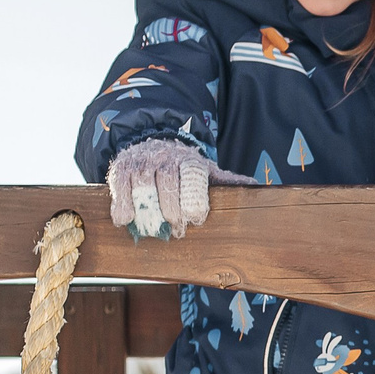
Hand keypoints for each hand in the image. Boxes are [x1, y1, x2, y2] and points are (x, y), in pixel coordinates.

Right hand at [105, 138, 245, 240]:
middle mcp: (165, 158)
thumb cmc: (183, 167)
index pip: (193, 175)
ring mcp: (141, 162)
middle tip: (176, 227)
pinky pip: (119, 186)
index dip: (194, 196)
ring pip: (141, 183)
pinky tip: (124, 220)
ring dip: (145, 208)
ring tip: (152, 229)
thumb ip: (226, 180)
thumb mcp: (207, 171)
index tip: (196, 216)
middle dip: (170, 206)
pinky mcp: (120, 168)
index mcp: (190, 161)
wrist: (152, 145)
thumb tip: (255, 187)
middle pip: (166, 180)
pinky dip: (121, 204)